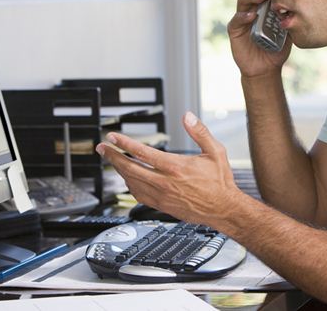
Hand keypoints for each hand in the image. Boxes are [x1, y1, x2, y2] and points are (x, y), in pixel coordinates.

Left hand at [96, 111, 242, 225]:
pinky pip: (139, 195)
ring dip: (120, 171)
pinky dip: (129, 185)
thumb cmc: (220, 182)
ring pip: (132, 183)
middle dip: (113, 157)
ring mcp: (162, 196)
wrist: (224, 209)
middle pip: (130, 168)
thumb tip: (188, 116)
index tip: (113, 137)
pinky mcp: (162, 206)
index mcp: (176, 167)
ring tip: (113, 161)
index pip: (142, 153)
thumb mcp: (215, 151)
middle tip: (102, 149)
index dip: (124, 144)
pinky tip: (128, 179)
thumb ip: (200, 132)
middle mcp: (166, 182)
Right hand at [228, 0, 291, 77]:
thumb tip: (300, 2)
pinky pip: (236, 19)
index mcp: (264, 6)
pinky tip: (252, 16)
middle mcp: (252, 8)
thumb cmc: (278, 47)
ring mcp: (242, 18)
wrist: (266, 68)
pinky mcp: (235, 30)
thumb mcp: (287, 30)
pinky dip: (243, 16)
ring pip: (242, 0)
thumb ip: (289, 16)